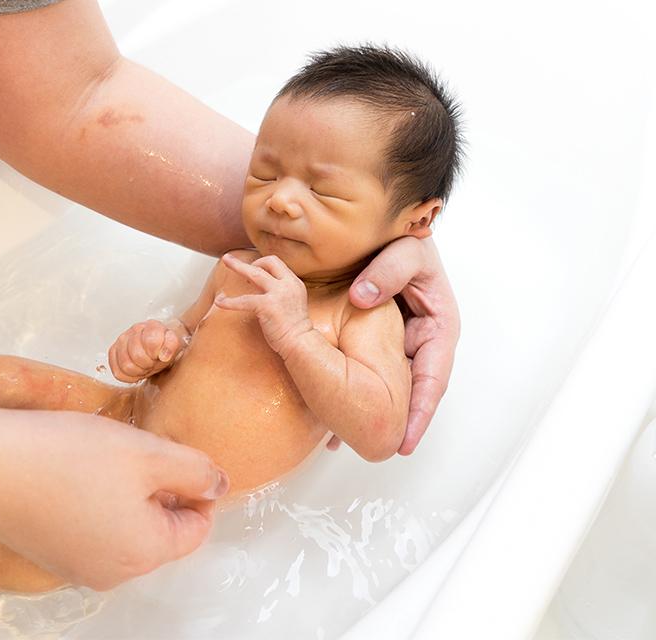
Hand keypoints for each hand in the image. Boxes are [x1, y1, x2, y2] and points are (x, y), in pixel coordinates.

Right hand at [0, 410, 229, 590]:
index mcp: (145, 553)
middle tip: (132, 448)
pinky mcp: (47, 551)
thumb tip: (217, 485)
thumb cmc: (64, 457)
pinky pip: (88, 527)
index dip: (194, 486)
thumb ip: (194, 470)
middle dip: (156, 489)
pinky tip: (71, 469)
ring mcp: (75, 566)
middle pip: (159, 530)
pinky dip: (90, 500)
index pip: (196, 527)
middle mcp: (112, 572)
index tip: (171, 452)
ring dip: (123, 492)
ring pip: (123, 527)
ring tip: (99, 455)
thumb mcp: (147, 452)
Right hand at [109, 319, 186, 382]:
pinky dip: (128, 376)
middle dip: (148, 364)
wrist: (158, 346)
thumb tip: (163, 355)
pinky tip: (136, 370)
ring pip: (125, 365)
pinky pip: (117, 372)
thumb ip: (172, 346)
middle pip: (137, 356)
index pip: (151, 341)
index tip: (160, 356)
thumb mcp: (175, 345)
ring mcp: (121, 341)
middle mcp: (134, 331)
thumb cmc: (165, 346)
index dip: (156, 354)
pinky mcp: (113, 352)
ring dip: (138, 371)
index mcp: (151, 326)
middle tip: (152, 363)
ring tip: (144, 367)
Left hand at [214, 253, 312, 357]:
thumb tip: (261, 289)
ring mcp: (278, 294)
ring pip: (254, 273)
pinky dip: (229, 301)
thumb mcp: (293, 303)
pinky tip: (219, 302)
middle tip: (232, 260)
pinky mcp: (267, 306)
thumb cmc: (295, 329)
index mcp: (294, 283)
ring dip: (238, 266)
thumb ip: (281, 293)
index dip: (263, 264)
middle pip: (268, 262)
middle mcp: (288, 284)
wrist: (300, 342)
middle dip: (250, 261)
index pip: (277, 264)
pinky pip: (243, 300)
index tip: (253, 270)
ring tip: (225, 262)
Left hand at [346, 236, 458, 454]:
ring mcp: (402, 343)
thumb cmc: (410, 241)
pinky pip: (367, 367)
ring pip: (389, 385)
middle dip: (397, 424)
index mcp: (440, 329)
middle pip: (411, 392)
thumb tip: (362, 300)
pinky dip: (352, 387)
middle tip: (377, 452)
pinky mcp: (381, 340)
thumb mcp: (406, 252)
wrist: (395, 232)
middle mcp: (423, 343)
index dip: (420, 413)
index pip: (433, 380)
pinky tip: (330, 410)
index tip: (406, 442)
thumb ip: (388, 272)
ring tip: (346, 442)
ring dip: (372, 412)